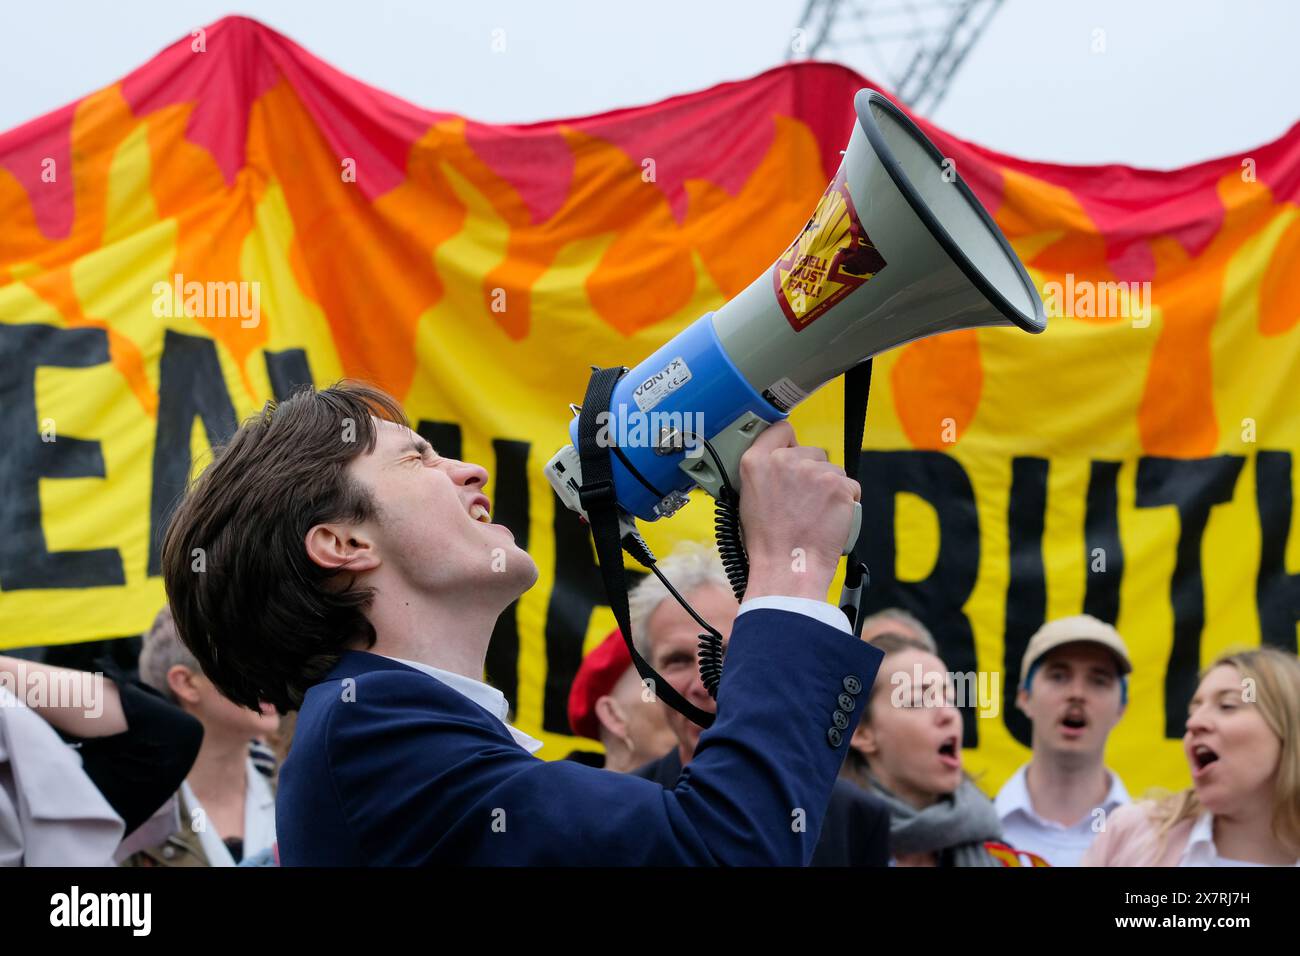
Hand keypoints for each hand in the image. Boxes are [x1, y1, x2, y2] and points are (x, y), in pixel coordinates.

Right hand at [736, 421, 859, 601]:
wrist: (789, 568)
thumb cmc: (767, 543)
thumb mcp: (746, 499)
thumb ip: (763, 472)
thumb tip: (781, 462)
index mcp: (756, 462)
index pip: (780, 430)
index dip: (789, 443)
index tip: (794, 453)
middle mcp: (784, 460)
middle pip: (812, 452)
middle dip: (813, 472)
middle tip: (804, 502)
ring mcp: (813, 471)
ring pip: (833, 469)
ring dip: (830, 488)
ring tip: (816, 515)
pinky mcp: (838, 485)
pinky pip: (850, 486)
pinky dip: (846, 502)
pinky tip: (830, 520)